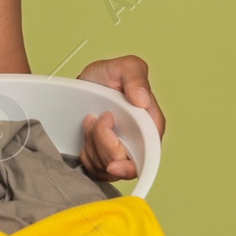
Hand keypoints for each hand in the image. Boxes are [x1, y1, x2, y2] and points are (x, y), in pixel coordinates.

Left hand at [75, 54, 166, 182]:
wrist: (84, 85)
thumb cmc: (108, 76)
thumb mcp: (125, 67)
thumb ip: (136, 78)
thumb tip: (142, 101)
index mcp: (150, 124)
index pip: (150, 153)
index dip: (133, 164)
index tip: (113, 165)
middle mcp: (139, 142)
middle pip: (125, 164)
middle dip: (104, 145)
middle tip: (96, 120)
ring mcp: (122, 152)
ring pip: (107, 167)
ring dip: (92, 143)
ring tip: (90, 119)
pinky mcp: (106, 158)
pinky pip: (95, 169)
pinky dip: (86, 153)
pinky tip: (86, 133)